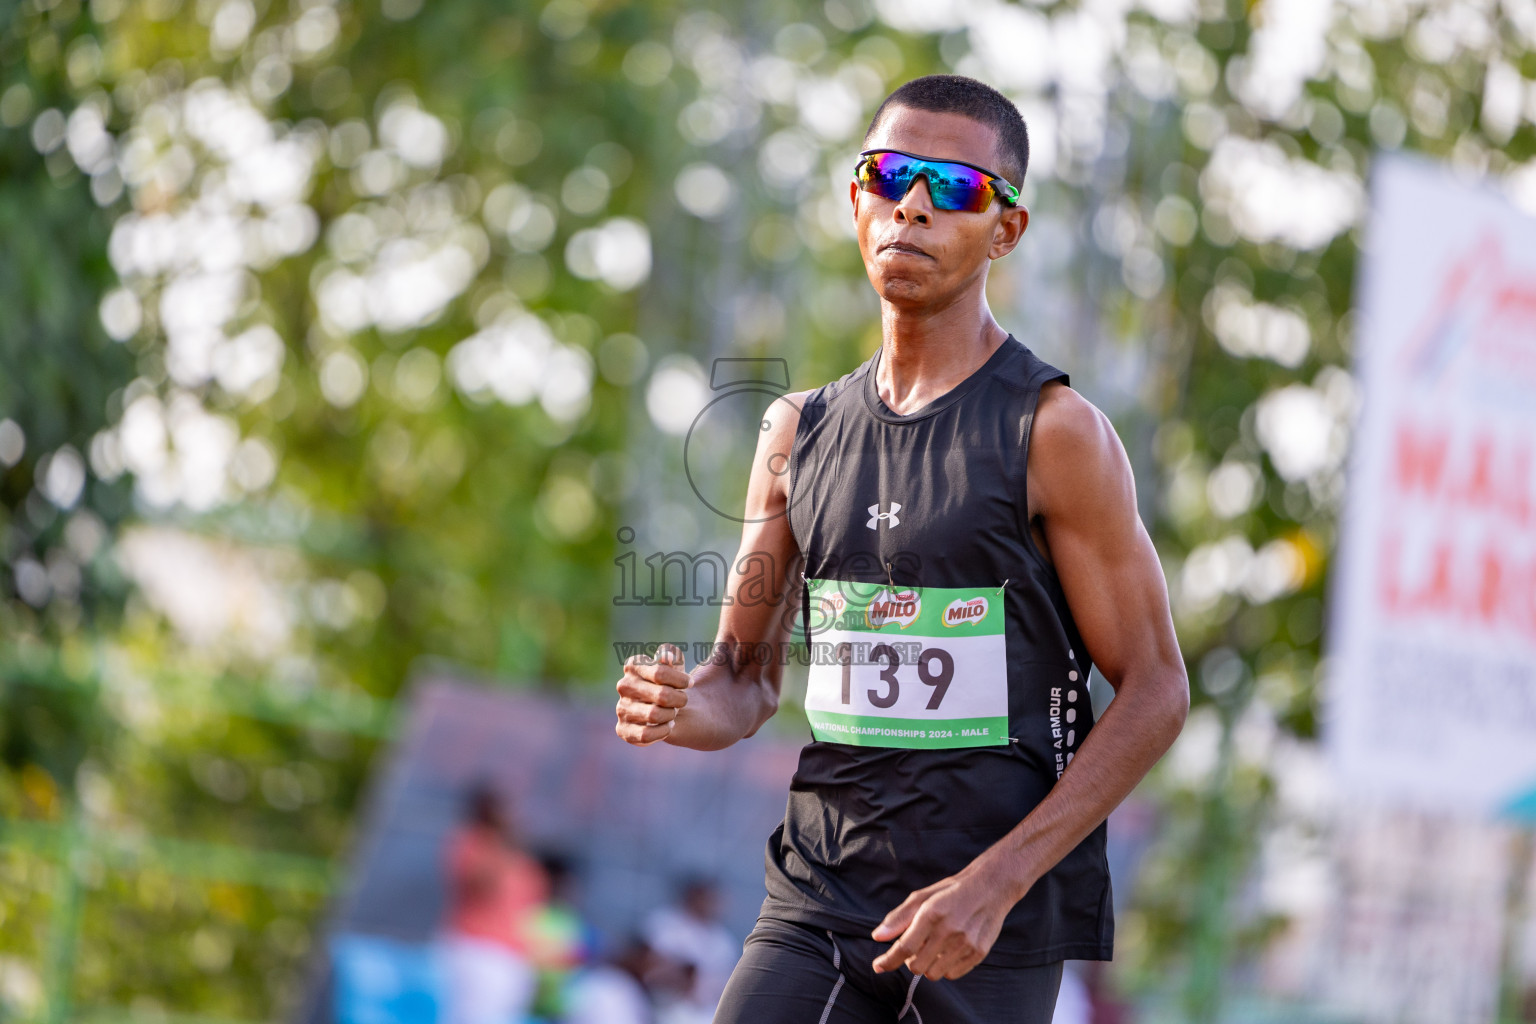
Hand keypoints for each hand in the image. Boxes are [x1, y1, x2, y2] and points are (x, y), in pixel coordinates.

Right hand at [615, 643, 689, 745]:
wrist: (665, 707)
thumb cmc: (670, 683)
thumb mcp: (675, 665)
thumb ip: (672, 656)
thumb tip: (666, 656)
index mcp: (634, 665)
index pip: (660, 672)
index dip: (681, 680)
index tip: (690, 683)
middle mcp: (624, 685)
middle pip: (662, 695)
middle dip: (679, 699)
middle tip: (682, 700)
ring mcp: (621, 708)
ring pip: (654, 715)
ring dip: (670, 715)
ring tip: (672, 713)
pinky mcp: (622, 729)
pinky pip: (645, 734)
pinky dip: (662, 732)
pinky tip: (666, 726)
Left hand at [870, 863, 1016, 979]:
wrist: (991, 887)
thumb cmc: (952, 892)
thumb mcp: (923, 897)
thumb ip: (899, 918)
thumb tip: (877, 937)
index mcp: (932, 912)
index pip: (904, 947)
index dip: (888, 960)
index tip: (878, 966)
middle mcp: (949, 930)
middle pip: (916, 966)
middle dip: (909, 961)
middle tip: (915, 948)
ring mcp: (966, 943)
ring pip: (933, 974)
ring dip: (928, 966)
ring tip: (934, 948)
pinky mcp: (979, 952)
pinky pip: (952, 974)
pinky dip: (945, 968)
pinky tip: (949, 951)